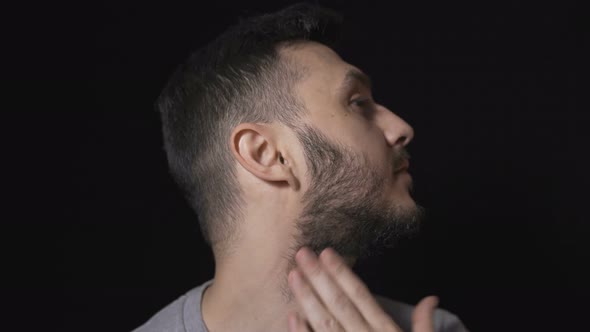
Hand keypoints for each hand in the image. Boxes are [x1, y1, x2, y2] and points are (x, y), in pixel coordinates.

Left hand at [287, 247, 438, 331]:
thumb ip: (425, 324)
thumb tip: (432, 298)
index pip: (360, 296)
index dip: (342, 273)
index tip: (326, 252)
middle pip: (339, 304)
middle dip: (318, 277)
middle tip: (301, 253)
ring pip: (324, 323)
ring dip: (307, 299)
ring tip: (292, 276)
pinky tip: (291, 316)